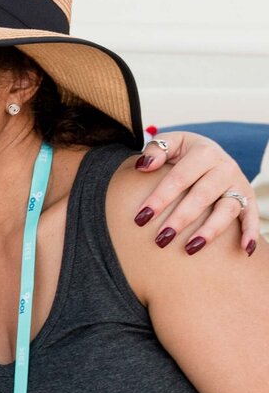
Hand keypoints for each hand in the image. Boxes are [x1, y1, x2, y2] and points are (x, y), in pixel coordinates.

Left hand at [134, 131, 258, 254]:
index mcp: (203, 152)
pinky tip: (245, 250)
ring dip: (209, 231)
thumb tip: (144, 165)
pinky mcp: (248, 197)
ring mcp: (238, 183)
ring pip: (227, 209)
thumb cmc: (182, 152)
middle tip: (161, 239)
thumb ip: (155, 149)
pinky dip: (251, 232)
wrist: (210, 152)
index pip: (178, 178)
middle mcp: (224, 167)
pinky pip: (251, 216)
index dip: (160, 198)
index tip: (141, 218)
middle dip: (180, 219)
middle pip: (201, 196)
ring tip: (190, 249)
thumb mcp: (170, 142)